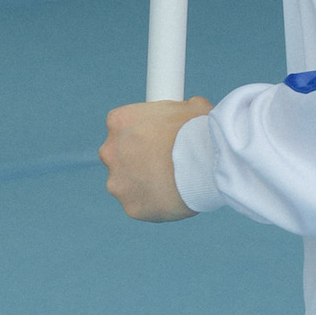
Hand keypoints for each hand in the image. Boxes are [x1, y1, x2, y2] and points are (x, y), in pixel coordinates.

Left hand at [102, 96, 208, 220]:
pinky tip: (173, 196)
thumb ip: (180, 109)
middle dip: (139, 158)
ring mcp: (118, 182)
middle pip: (120, 155)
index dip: (143, 132)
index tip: (158, 137)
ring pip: (127, 183)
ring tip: (173, 180)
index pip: (122, 126)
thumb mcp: (191, 107)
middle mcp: (110, 151)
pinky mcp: (131, 207)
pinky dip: (154, 203)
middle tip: (165, 160)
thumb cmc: (198, 131)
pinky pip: (140, 205)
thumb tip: (190, 108)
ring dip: (144, 182)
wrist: (205, 164)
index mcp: (119, 121)